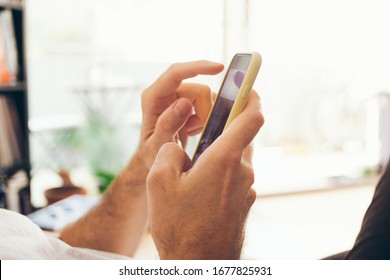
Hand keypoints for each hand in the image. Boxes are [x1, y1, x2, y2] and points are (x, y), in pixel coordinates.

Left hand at [138, 61, 223, 168]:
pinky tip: (193, 129)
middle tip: (196, 131)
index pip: (176, 73)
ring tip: (190, 131)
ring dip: (205, 116)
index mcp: (153, 97)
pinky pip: (209, 103)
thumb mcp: (158, 146)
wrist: (159, 161)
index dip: (198, 68)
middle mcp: (165, 91)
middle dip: (205, 111)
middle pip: (200, 89)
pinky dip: (206, 118)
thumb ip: (168, 125)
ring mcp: (178, 95)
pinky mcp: (188, 100)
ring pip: (208, 97)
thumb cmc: (153, 154)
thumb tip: (184, 103)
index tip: (219, 68)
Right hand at [146, 91, 263, 258]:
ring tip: (192, 171)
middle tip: (201, 133)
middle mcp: (243, 172)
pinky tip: (198, 191)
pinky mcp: (244, 203)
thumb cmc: (179, 226)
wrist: (200, 265)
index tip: (245, 85)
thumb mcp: (159, 183)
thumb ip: (168, 153)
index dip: (251, 96)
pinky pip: (234, 178)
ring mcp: (246, 190)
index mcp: (225, 159)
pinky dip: (220, 175)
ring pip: (236, 159)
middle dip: (224, 129)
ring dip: (219, 155)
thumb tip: (178, 147)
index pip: (252, 116)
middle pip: (241, 136)